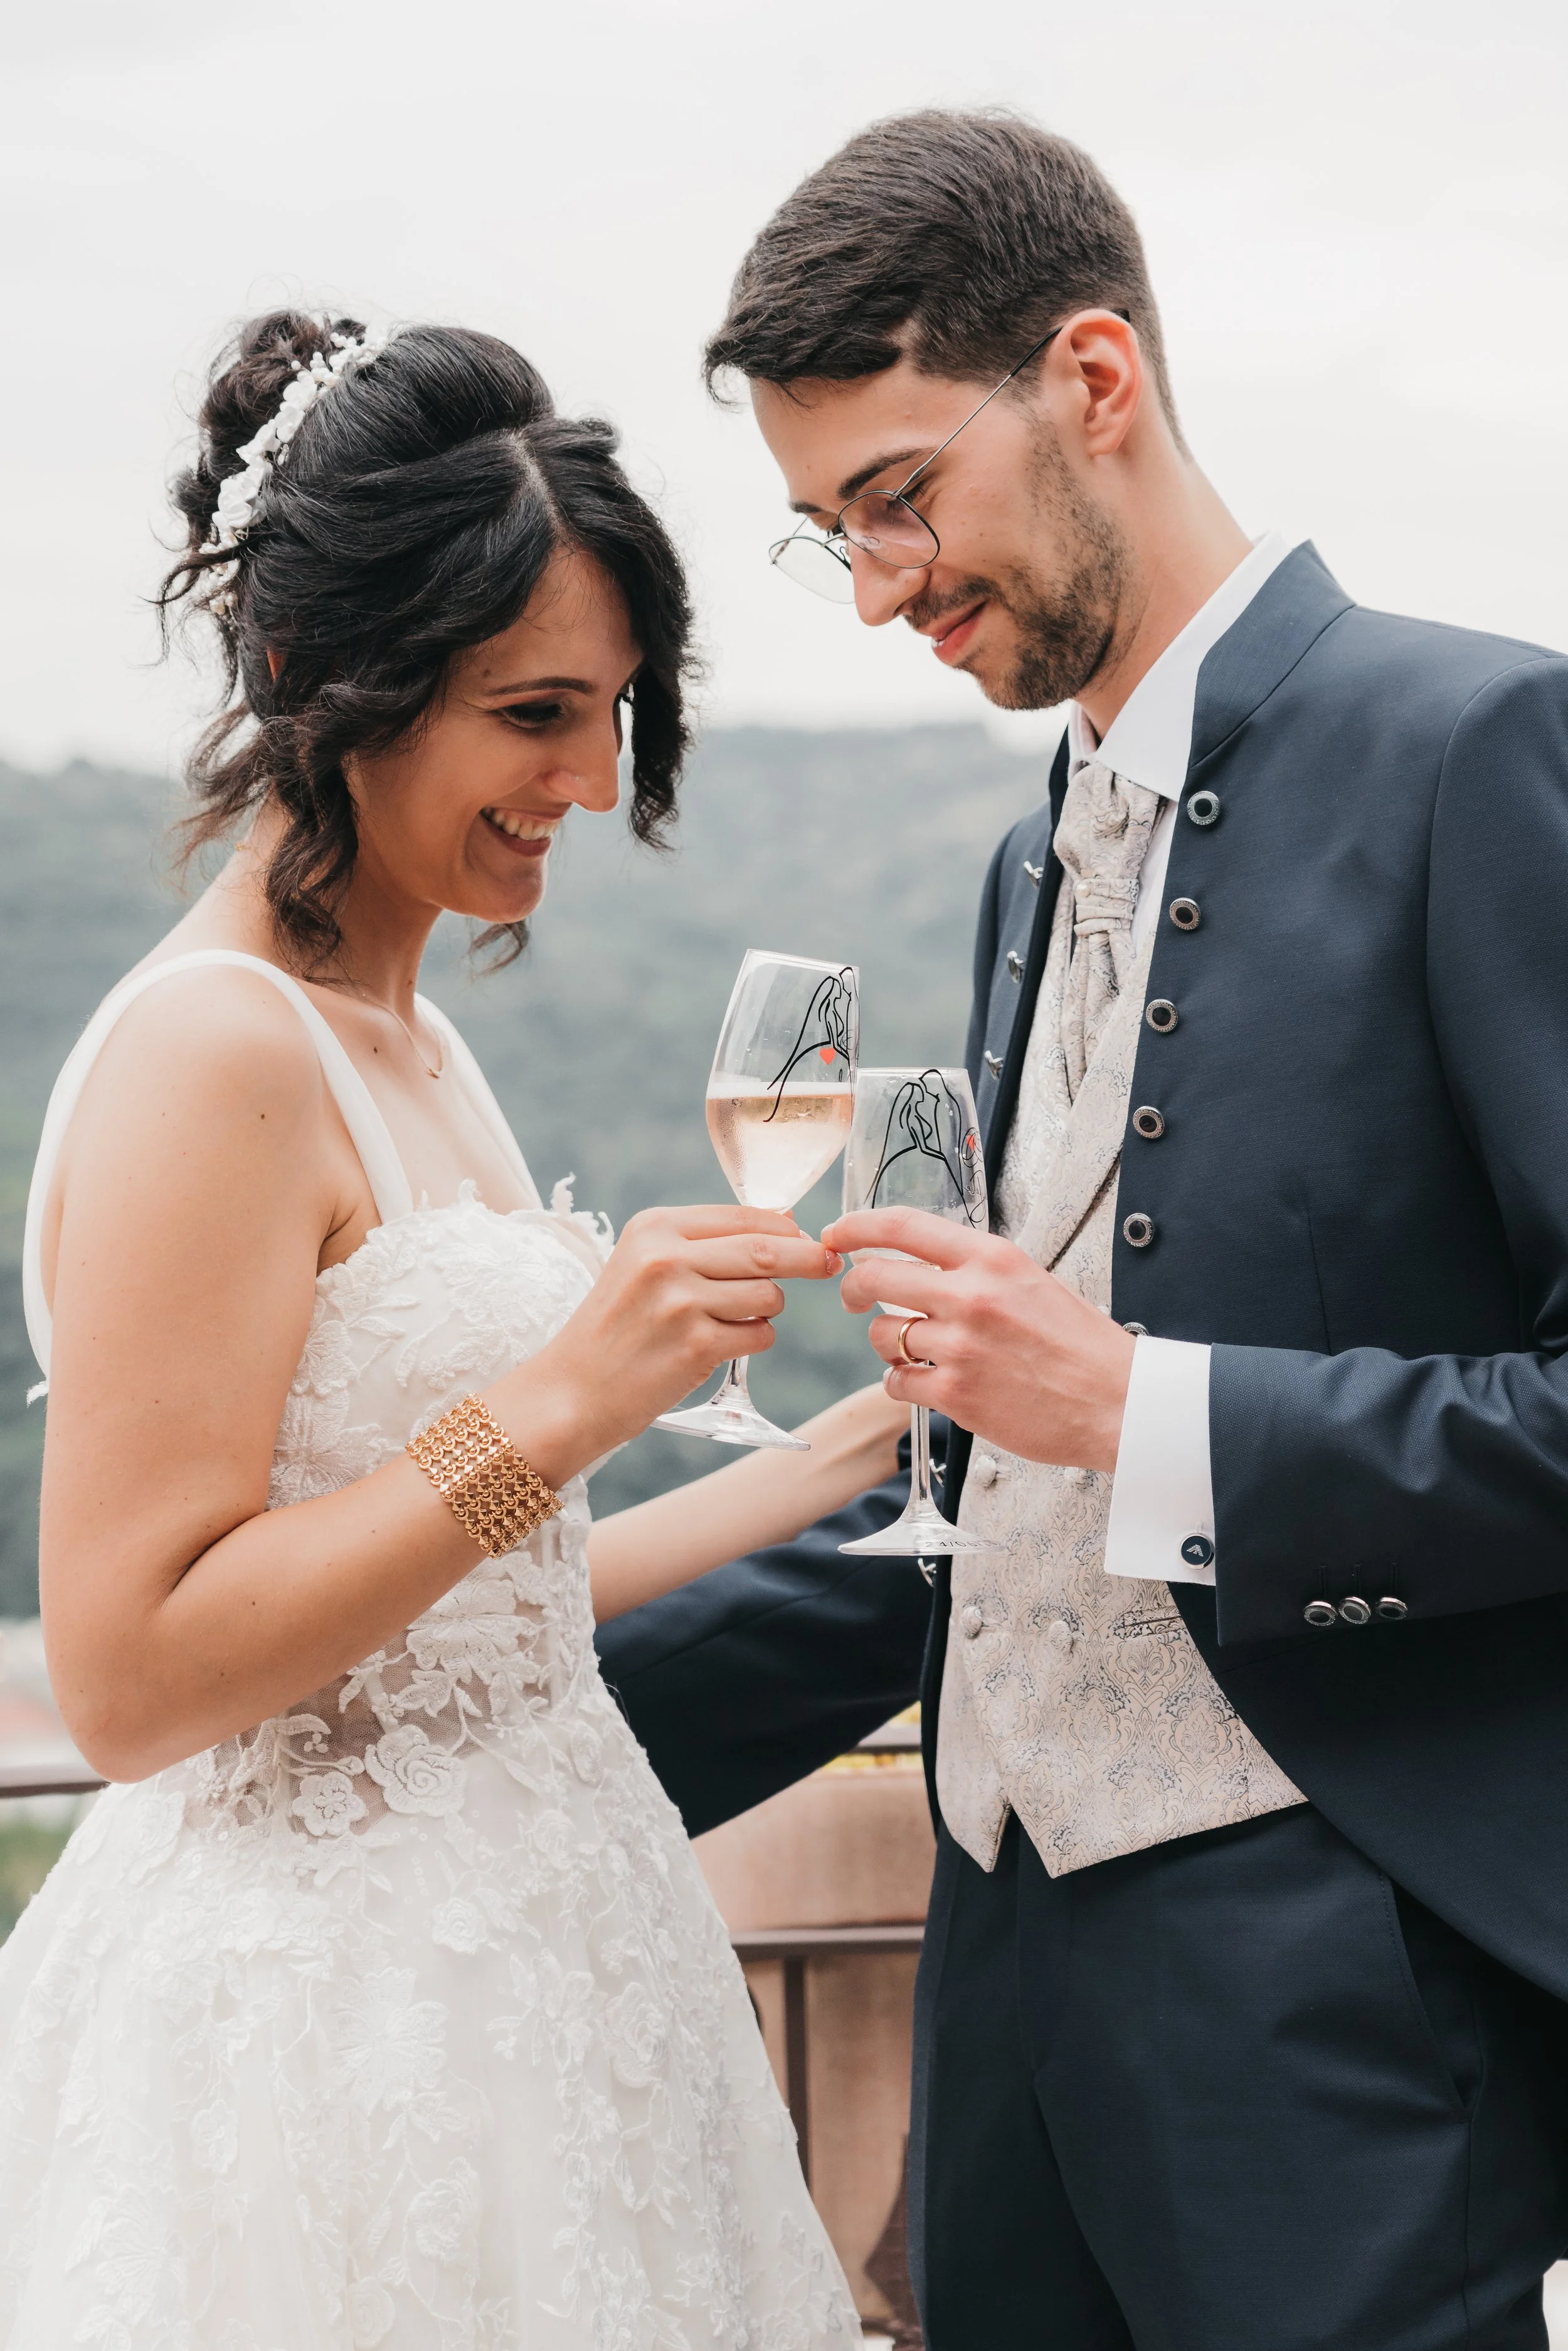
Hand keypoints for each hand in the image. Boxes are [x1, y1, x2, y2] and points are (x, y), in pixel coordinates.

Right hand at [497, 1206, 840, 1479]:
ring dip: (766, 1310)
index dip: (785, 1228)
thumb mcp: (643, 1266)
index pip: (743, 1216)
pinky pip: (759, 1336)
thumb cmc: (616, 1329)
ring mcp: (681, 1302)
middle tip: (829, 1264)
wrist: (571, 1391)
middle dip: (807, 1258)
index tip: (808, 1238)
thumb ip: (703, 1245)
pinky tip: (720, 1347)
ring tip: (729, 1321)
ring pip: (769, 1295)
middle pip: (767, 1250)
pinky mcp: (696, 1346)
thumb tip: (785, 1228)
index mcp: (654, 1228)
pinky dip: (753, 1341)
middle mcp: (666, 1258)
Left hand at [823, 1207, 1134, 1471]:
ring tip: (914, 1351)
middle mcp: (972, 1296)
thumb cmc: (1081, 1345)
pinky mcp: (957, 1394)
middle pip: (876, 1277)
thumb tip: (928, 1268)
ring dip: (889, 1344)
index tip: (836, 1233)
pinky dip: (903, 1383)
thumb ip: (979, 1272)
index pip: (904, 1225)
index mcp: (993, 1258)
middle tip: (855, 1298)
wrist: (1117, 1402)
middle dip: (854, 1288)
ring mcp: (962, 1346)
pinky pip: (898, 1383)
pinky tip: (925, 1383)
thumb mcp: (1033, 1282)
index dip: (858, 1226)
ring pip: (885, 1335)